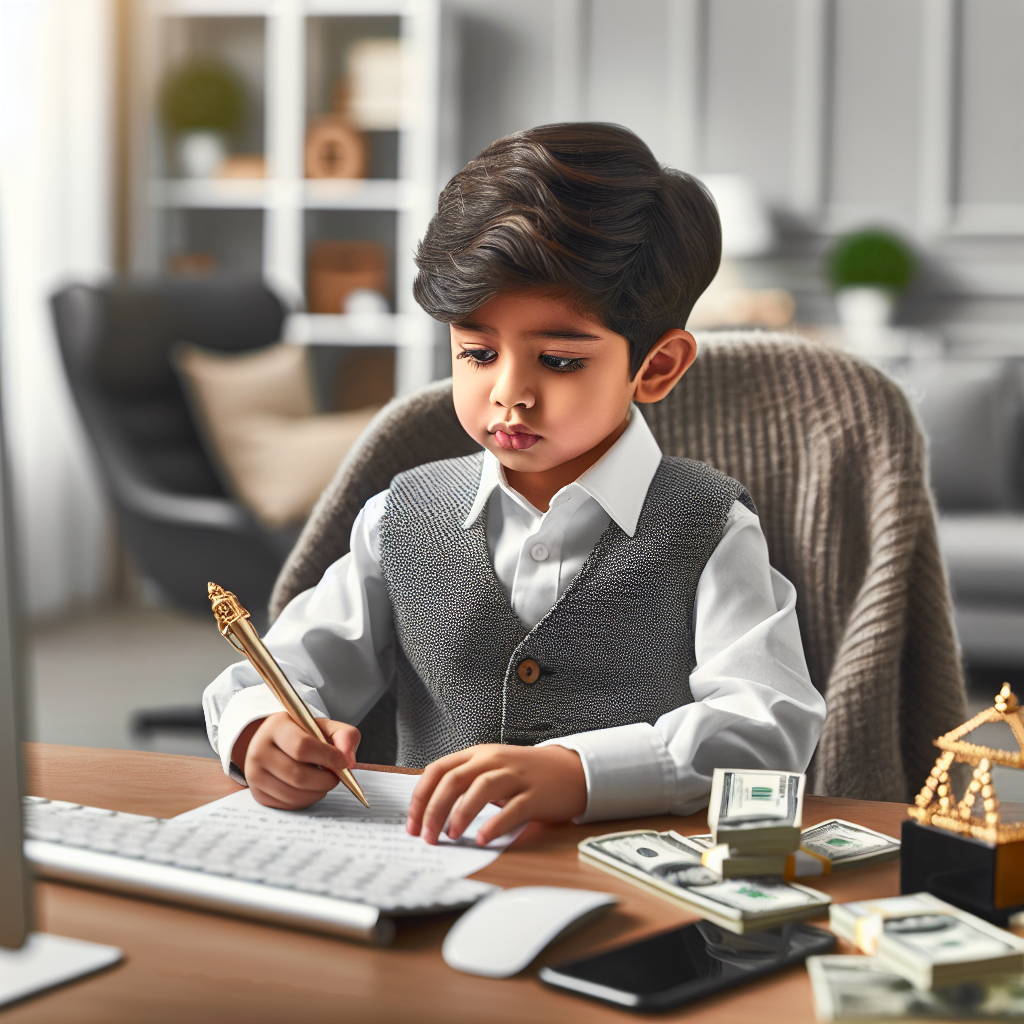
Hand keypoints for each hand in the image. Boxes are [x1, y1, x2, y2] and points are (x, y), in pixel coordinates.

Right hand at [232, 713, 360, 809]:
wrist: (276, 744)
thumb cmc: (304, 734)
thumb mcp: (324, 727)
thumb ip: (344, 736)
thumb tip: (349, 761)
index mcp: (276, 726)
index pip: (302, 746)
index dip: (328, 757)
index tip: (343, 762)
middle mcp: (259, 750)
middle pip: (298, 775)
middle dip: (325, 780)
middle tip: (336, 776)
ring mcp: (254, 774)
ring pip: (293, 794)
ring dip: (318, 792)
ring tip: (324, 781)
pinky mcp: (257, 793)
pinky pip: (287, 804)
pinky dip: (306, 800)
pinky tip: (311, 788)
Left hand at [406, 744, 586, 845]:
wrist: (571, 770)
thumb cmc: (526, 774)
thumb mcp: (492, 770)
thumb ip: (465, 782)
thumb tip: (431, 811)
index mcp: (478, 755)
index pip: (438, 770)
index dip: (421, 797)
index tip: (412, 823)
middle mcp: (494, 761)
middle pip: (454, 780)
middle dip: (434, 810)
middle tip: (426, 836)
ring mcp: (516, 776)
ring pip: (480, 789)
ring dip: (460, 813)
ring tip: (451, 836)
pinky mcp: (536, 794)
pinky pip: (512, 808)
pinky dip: (495, 824)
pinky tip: (482, 839)